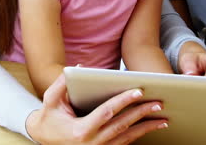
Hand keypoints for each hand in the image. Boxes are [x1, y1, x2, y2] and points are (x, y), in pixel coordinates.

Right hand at [26, 73, 167, 144]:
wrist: (43, 139)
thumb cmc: (48, 118)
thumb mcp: (50, 99)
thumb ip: (62, 83)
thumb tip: (78, 68)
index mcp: (81, 130)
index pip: (107, 112)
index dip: (123, 101)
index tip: (138, 91)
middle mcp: (92, 143)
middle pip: (122, 126)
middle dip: (142, 114)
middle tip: (158, 103)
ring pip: (127, 138)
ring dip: (146, 128)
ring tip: (162, 119)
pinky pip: (124, 144)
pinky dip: (138, 136)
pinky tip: (149, 128)